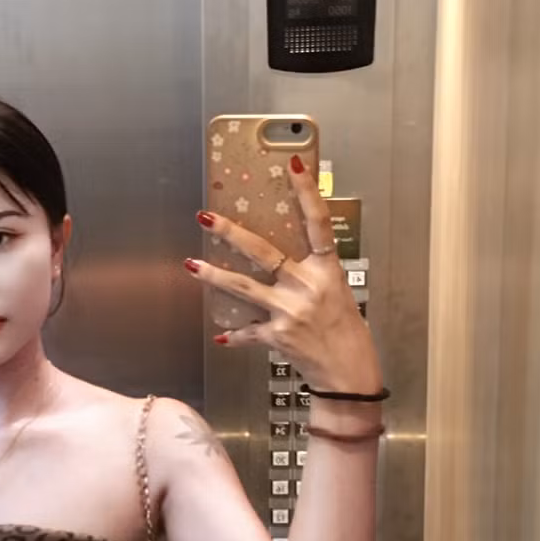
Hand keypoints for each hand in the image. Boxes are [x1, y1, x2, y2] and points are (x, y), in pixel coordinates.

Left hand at [187, 157, 381, 394]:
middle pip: (263, 252)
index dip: (307, 193)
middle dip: (231, 233)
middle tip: (207, 216)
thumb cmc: (346, 333)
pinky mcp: (277, 336)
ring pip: (243, 287)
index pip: (317, 223)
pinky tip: (220, 334)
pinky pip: (247, 331)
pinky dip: (234, 334)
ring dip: (214, 276)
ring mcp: (290, 311)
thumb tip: (283, 260)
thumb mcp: (338, 294)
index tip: (294, 165)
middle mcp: (307, 287)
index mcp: (327, 271)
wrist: (349, 375)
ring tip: (190, 264)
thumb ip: (311, 274)